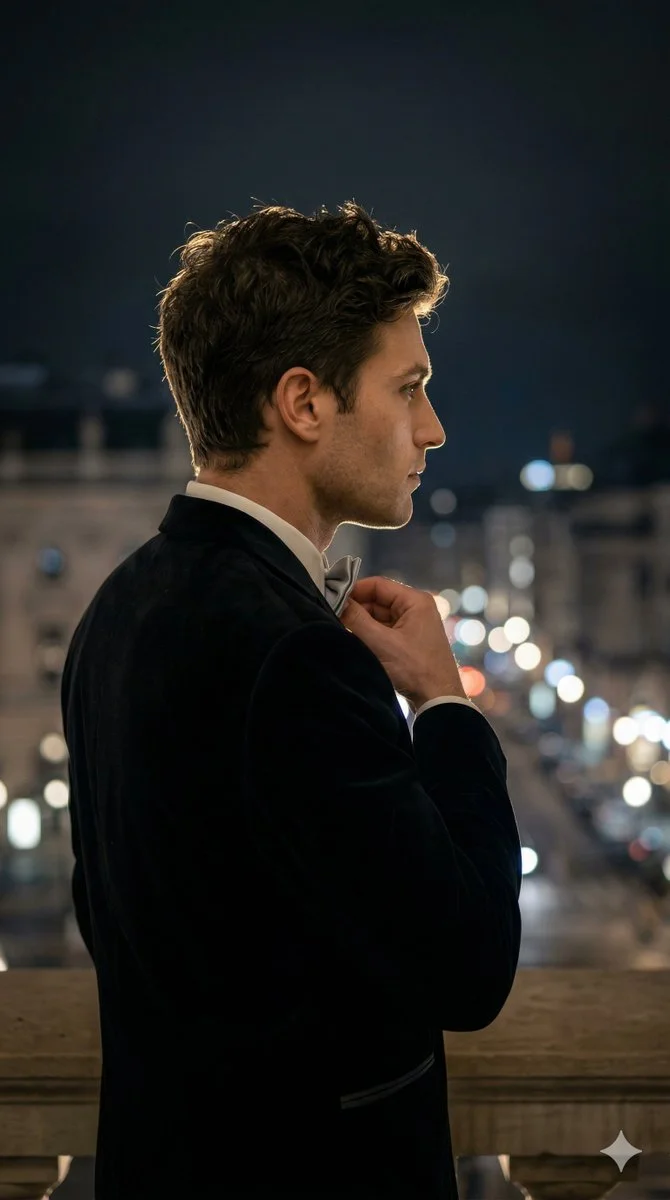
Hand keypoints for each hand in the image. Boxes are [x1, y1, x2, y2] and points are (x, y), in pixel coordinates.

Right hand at [340, 576, 468, 711]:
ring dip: (361, 623)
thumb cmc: (414, 668)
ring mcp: (414, 625)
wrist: (439, 700)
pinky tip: (355, 642)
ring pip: (379, 616)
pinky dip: (370, 634)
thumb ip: (356, 619)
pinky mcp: (410, 642)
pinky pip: (384, 630)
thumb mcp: (380, 642)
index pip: (377, 585)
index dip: (353, 590)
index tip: (332, 598)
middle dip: (356, 609)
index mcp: (415, 601)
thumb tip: (336, 600)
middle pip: (378, 600)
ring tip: (341, 630)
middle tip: (332, 617)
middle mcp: (416, 608)